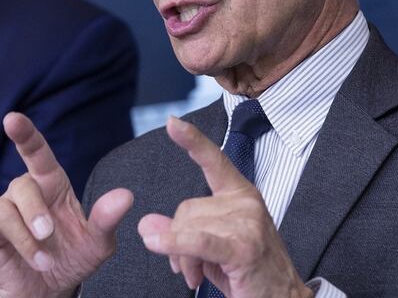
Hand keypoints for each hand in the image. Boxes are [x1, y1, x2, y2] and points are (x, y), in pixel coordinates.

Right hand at [0, 113, 133, 297]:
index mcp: (50, 184)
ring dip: (24, 240)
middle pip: (22, 188)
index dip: (25, 134)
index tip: (12, 119)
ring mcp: (1, 212)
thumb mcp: (97, 242)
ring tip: (43, 262)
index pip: (36, 152)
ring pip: (3, 212)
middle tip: (49, 237)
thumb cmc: (73, 256)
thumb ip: (107, 218)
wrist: (51, 288)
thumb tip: (126, 196)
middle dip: (35, 213)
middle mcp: (23, 193)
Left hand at [137, 117, 311, 297]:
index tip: (171, 122)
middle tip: (190, 268)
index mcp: (241, 194)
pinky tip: (157, 243)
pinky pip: (198, 241)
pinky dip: (175, 244)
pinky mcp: (243, 248)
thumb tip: (147, 223)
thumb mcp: (212, 245)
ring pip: (187, 228)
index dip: (192, 140)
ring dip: (182, 258)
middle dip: (177, 239)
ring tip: (197, 276)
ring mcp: (247, 223)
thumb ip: (183, 228)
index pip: (214, 161)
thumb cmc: (250, 272)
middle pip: (186, 208)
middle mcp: (246, 202)